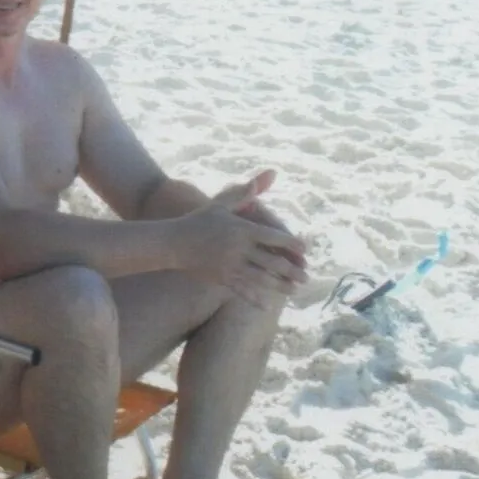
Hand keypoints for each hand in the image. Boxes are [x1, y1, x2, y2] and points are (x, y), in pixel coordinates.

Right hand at [180, 170, 307, 307]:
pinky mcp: (221, 278)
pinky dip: (256, 298)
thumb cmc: (199, 220)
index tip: (305, 249)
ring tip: (294, 290)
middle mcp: (238, 248)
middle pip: (273, 261)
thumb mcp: (221, 204)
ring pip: (262, 279)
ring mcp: (230, 265)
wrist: (172, 242)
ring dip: (281, 286)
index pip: (274, 237)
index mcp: (242, 229)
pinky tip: (267, 304)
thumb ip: (246, 192)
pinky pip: (243, 290)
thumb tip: (270, 174)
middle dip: (292, 271)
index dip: (292, 243)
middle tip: (306, 277)